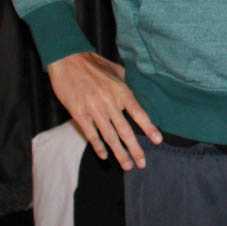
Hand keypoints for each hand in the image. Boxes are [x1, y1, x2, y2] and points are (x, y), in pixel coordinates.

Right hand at [47, 51, 161, 169]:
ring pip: (109, 136)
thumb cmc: (94, 64)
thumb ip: (126, 84)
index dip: (149, 128)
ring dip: (119, 153)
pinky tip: (105, 156)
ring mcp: (94, 109)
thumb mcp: (115, 70)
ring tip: (127, 165)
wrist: (68, 60)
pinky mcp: (79, 114)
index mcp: (121, 91)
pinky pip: (91, 134)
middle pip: (125, 130)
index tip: (158, 140)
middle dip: (135, 149)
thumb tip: (136, 94)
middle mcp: (110, 102)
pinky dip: (98, 146)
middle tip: (142, 163)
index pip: (139, 113)